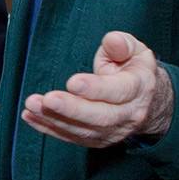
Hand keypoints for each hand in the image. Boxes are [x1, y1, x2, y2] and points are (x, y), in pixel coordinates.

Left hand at [21, 30, 173, 147]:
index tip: (72, 82)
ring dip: (55, 119)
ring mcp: (113, 131)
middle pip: (100, 117)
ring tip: (32, 105)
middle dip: (72, 109)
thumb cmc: (133, 68)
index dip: (96, 89)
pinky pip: (72, 137)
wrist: (148, 101)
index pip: (118, 91)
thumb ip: (122, 44)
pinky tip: (30, 117)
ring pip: (84, 130)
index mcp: (138, 88)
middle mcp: (128, 114)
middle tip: (48, 99)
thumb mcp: (136, 50)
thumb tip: (112, 40)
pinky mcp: (98, 139)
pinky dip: (49, 128)